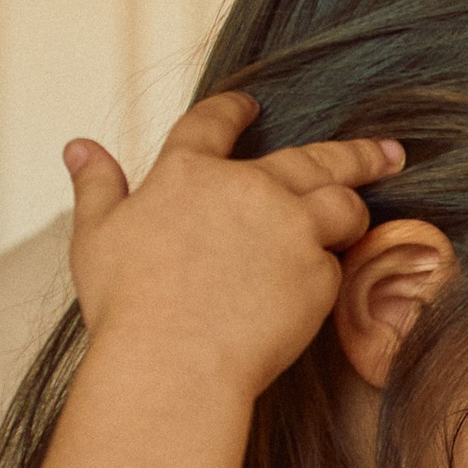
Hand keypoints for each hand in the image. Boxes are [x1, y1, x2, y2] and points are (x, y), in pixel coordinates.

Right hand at [67, 92, 406, 403]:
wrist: (173, 363)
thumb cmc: (127, 307)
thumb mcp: (96, 238)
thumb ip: (97, 188)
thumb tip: (79, 149)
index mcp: (188, 172)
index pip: (214, 123)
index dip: (235, 111)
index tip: (252, 105)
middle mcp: (248, 188)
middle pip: (312, 156)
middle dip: (355, 151)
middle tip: (388, 150)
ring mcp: (290, 228)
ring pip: (342, 203)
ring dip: (354, 205)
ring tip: (363, 211)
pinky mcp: (318, 274)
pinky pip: (334, 266)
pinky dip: (329, 271)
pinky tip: (323, 284)